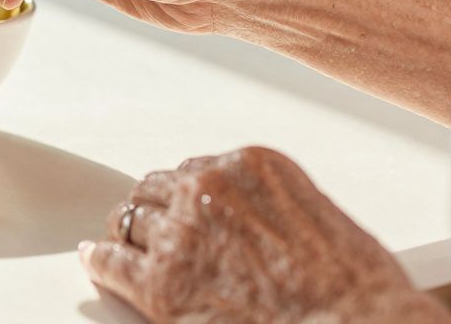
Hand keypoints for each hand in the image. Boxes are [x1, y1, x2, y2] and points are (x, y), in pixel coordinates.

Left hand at [80, 147, 450, 322]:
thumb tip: (241, 218)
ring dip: (132, 235)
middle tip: (149, 230)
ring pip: (131, 221)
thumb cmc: (353, 285)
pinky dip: (102, 260)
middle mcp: (208, 188)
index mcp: (249, 165)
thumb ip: (265, 204)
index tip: (178, 207)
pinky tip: (96, 260)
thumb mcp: (314, 214)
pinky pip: (112, 261)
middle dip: (154, 211)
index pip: (193, 170)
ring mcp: (181, 232)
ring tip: (122, 246)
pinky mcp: (162, 281)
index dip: (182, 196)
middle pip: (155, 191)